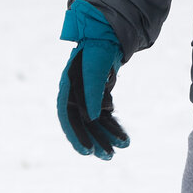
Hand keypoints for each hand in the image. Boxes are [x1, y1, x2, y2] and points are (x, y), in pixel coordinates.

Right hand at [58, 0, 128, 159]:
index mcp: (68, 89)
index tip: (87, 152)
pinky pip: (104, 116)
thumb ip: (93, 93)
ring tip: (120, 150)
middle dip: (96, 141)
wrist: (107, 36)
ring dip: (107, 136)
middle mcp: (75, 95)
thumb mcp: (96, 70)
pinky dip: (113, 126)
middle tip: (109, 157)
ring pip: (95, 123)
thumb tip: (92, 118)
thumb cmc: (99, 51)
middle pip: (83, 124)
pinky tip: (123, 137)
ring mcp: (86, 96)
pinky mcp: (98, 96)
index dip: (76, 136)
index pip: (68, 118)